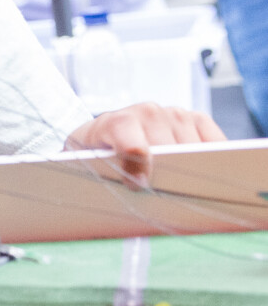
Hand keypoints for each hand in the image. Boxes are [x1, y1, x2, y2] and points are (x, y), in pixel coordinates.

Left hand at [67, 103, 223, 185]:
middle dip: (169, 175)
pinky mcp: (196, 118)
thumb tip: (135, 193)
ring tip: (176, 179)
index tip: (140, 186)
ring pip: (195, 149)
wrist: (100, 136)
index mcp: (115, 123)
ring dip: (191, 168)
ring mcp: (173, 113)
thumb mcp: (90, 168)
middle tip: (164, 192)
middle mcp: (147, 112)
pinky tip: (201, 170)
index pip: (133, 147)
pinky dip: (212, 158)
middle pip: (171, 152)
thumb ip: (107, 178)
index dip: (139, 169)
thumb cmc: (95, 157)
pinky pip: (215, 140)